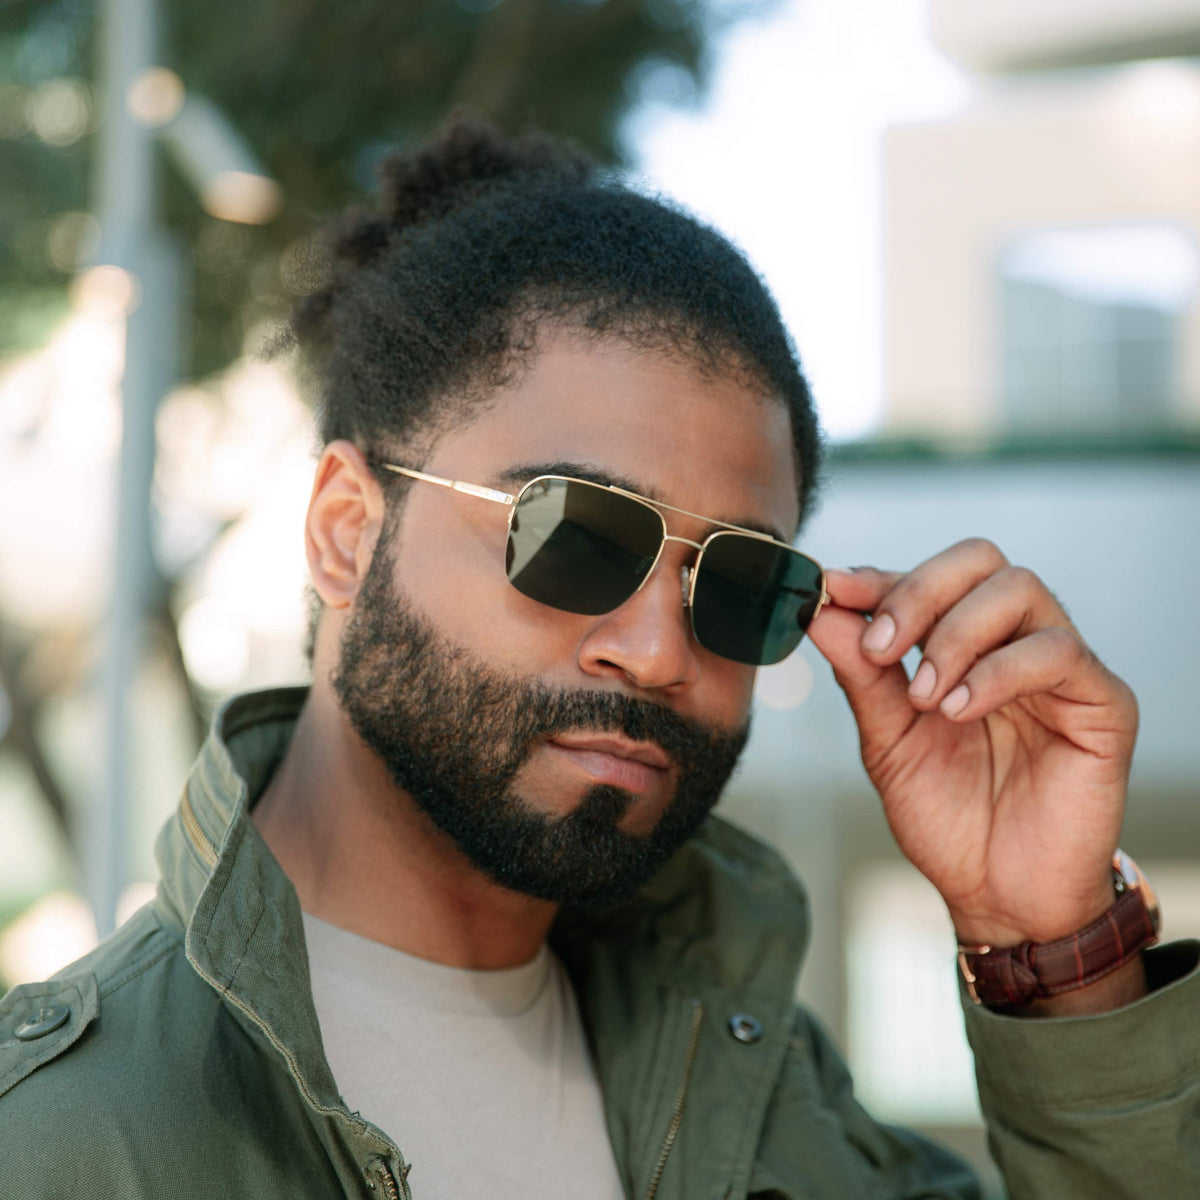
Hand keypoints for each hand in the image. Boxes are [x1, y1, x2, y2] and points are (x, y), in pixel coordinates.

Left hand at [806, 538, 1138, 949]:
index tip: (834, 590)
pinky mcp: (1102, 701)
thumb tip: (821, 611)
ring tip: (925, 697)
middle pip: (980, 560)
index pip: (929, 578)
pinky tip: (960, 709)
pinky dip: (999, 671)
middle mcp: (1012, 643)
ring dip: (955, 635)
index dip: (880, 578)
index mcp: (961, 645)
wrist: (996, 894)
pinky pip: (1059, 650)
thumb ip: (861, 675)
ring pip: (1019, 590)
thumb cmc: (947, 818)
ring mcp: (1059, 668)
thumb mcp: (887, 741)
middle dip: (918, 591)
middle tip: (881, 646)